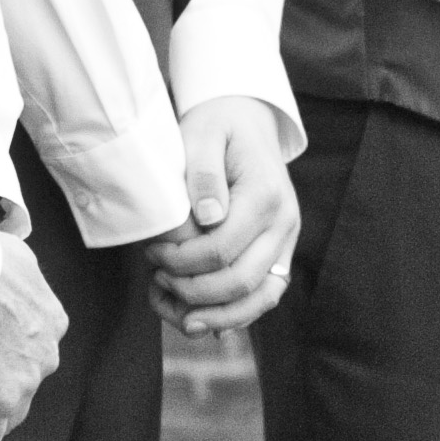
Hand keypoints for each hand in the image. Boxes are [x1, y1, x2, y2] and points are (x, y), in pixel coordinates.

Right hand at [0, 237, 66, 440]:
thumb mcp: (12, 252)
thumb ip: (19, 269)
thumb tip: (12, 264)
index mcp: (52, 321)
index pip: (34, 354)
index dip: (8, 360)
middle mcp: (47, 353)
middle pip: (26, 383)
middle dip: (0, 386)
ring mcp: (26, 380)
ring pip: (11, 409)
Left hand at [146, 94, 299, 337]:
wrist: (247, 120)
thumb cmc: (217, 127)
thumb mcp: (202, 135)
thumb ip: (203, 175)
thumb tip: (207, 217)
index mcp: (264, 194)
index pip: (222, 248)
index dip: (182, 262)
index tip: (153, 254)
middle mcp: (284, 222)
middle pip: (242, 280)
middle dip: (194, 291)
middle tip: (159, 278)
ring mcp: (286, 239)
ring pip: (262, 297)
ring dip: (220, 316)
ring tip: (182, 320)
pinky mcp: (280, 250)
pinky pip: (266, 294)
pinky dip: (238, 314)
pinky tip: (206, 320)